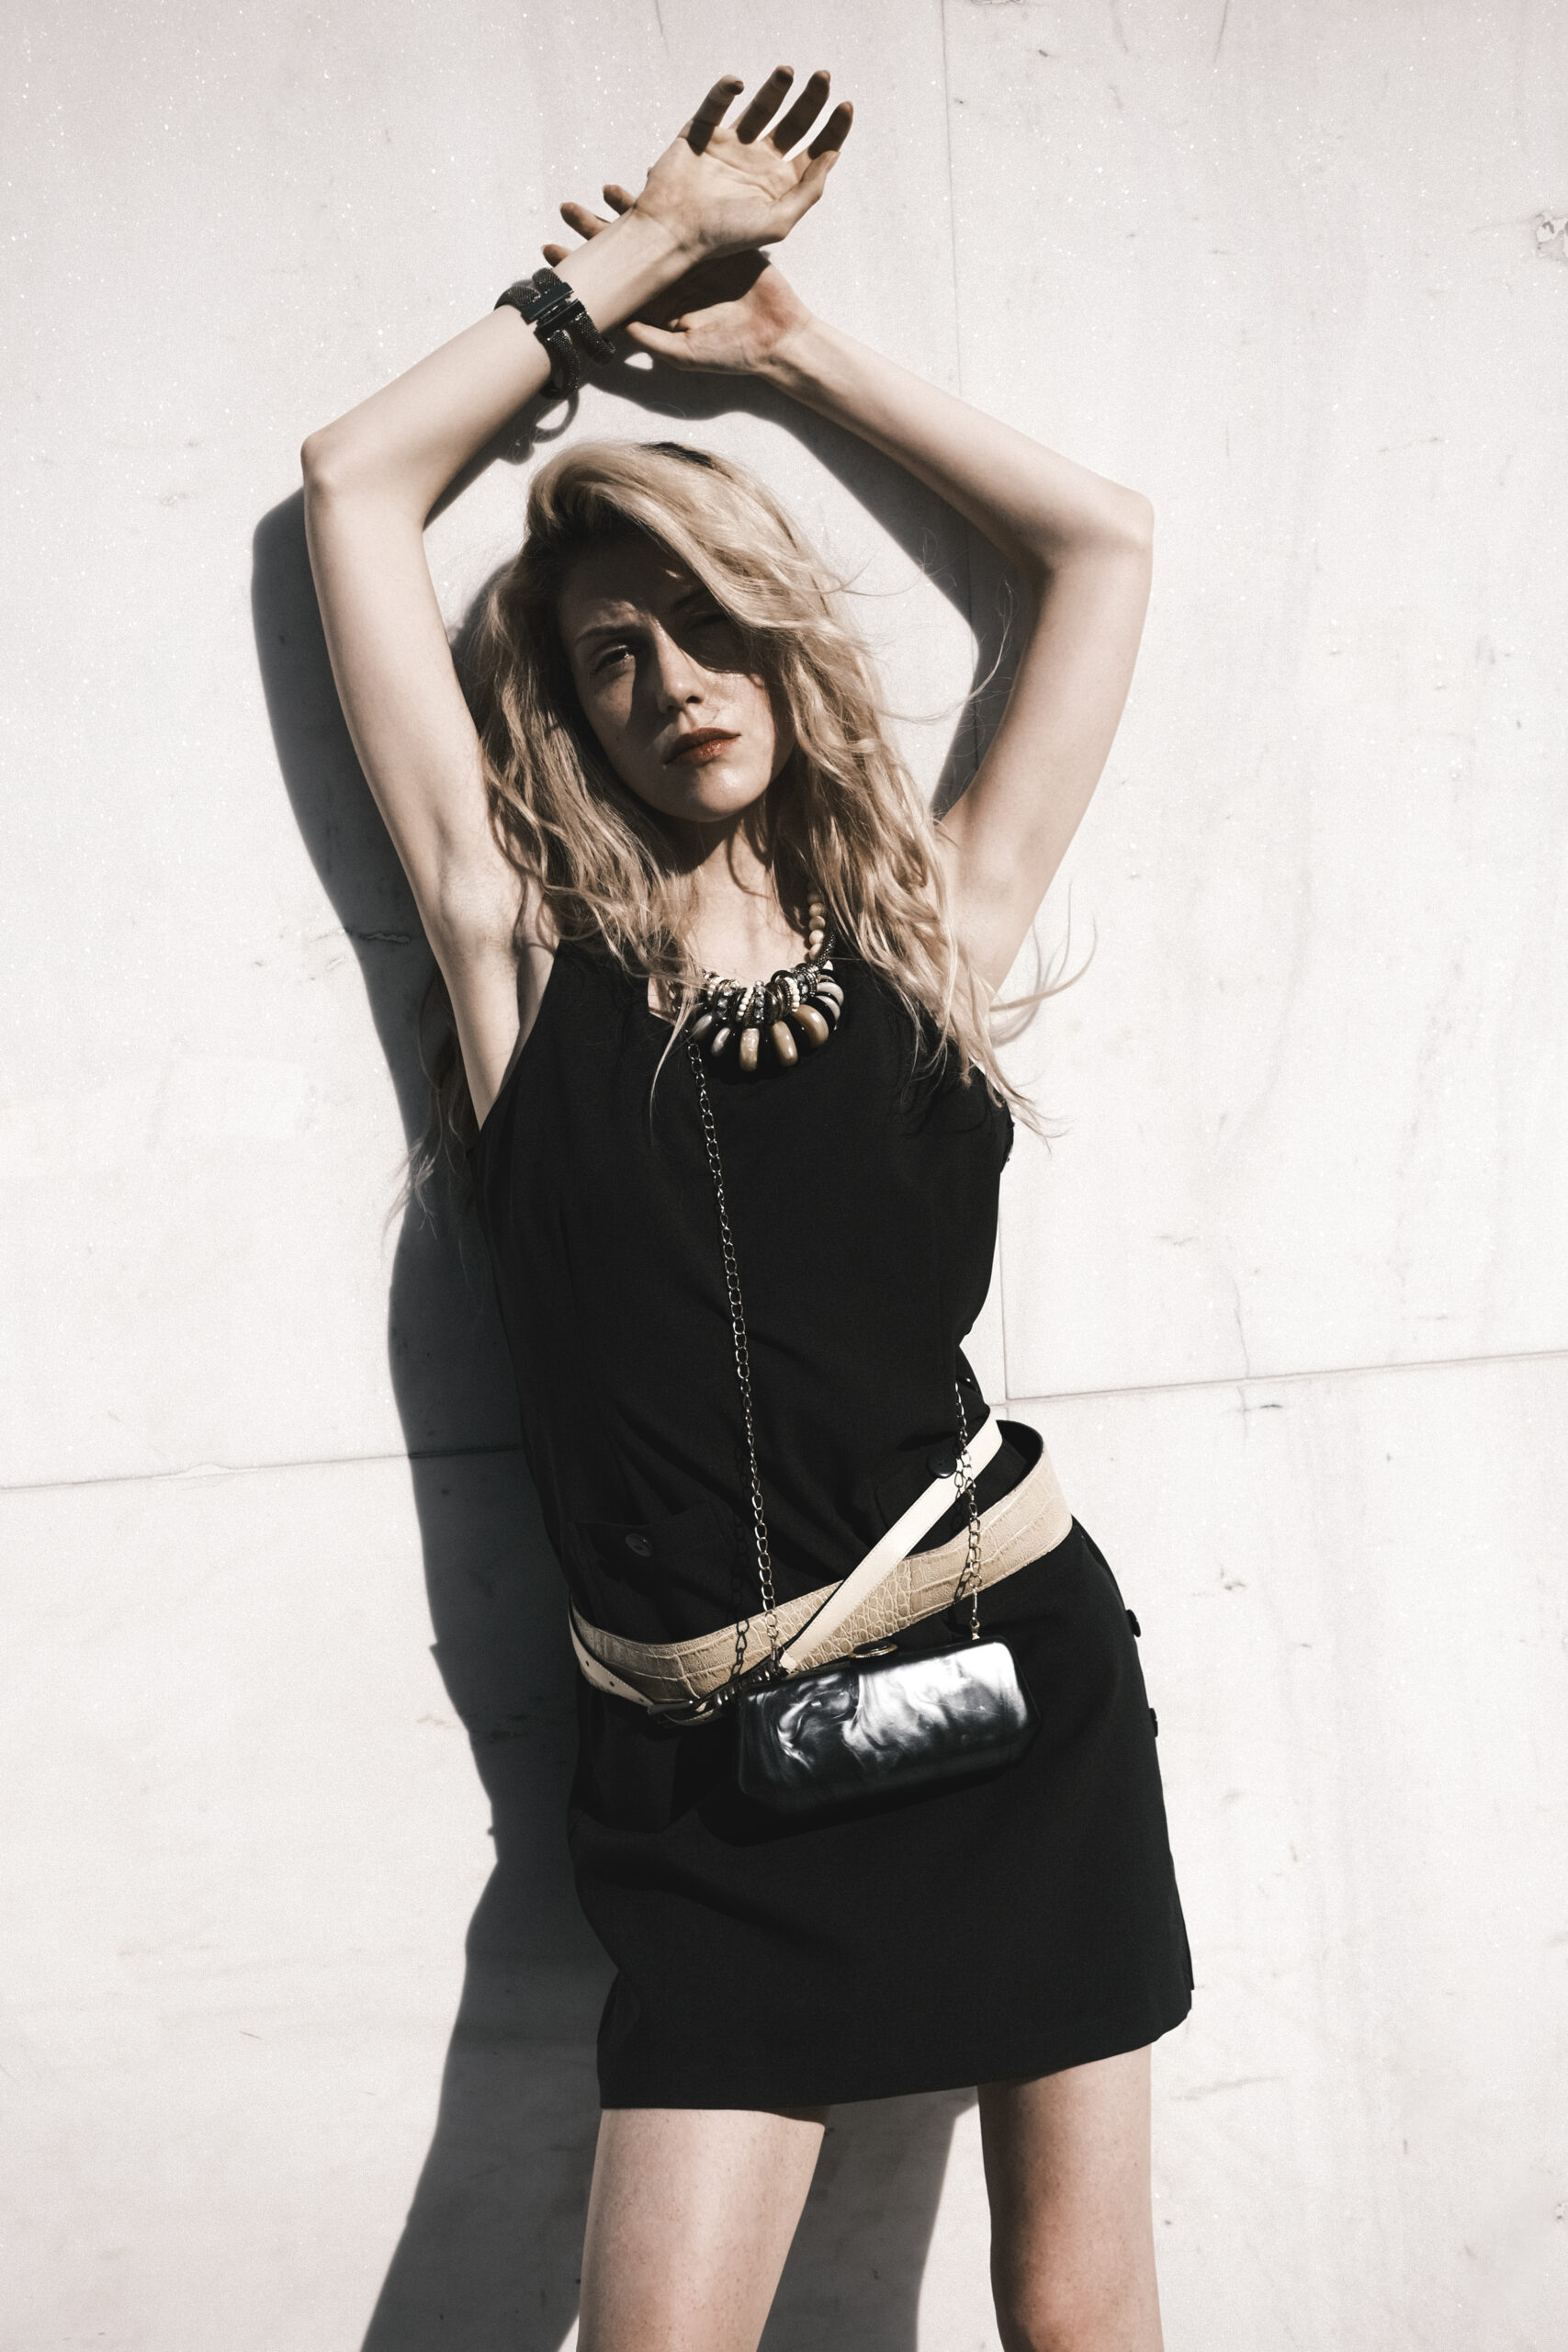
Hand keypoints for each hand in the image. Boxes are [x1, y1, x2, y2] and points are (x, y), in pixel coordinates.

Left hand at [544, 187, 813, 375]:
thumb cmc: (732, 355)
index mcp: (655, 304)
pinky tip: (649, 180)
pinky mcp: (716, 243)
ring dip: (628, 208)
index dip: (582, 268)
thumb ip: (653, 341)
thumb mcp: (687, 354)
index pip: (610, 283)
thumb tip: (619, 324)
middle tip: (565, 207)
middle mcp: (668, 279)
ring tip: (604, 189)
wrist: (778, 338)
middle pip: (625, 250)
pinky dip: (669, 200)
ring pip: (653, 227)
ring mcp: (692, 259)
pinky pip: (689, 216)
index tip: (549, 252)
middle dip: (594, 229)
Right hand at [621, 66, 851, 264]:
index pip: (816, 150)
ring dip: (776, 87)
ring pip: (762, 107)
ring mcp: (731, 144)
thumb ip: (808, 191)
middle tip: (824, 75)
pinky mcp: (702, 133)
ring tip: (788, 71)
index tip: (845, 105)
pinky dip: (725, 89)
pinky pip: (717, 103)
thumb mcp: (778, 222)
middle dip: (812, 99)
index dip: (834, 128)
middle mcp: (759, 161)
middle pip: (796, 122)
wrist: (674, 233)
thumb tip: (833, 155)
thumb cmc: (725, 236)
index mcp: (780, 184)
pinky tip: (739, 84)